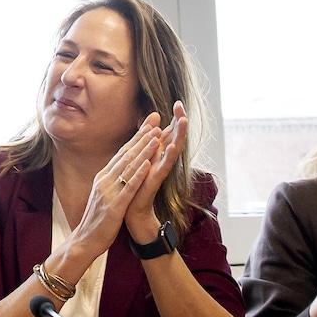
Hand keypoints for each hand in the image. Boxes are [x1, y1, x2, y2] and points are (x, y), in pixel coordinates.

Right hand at [52, 114, 164, 275]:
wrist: (85, 240)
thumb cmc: (97, 219)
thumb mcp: (103, 194)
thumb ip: (110, 180)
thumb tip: (119, 168)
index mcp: (102, 177)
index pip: (121, 153)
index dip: (136, 138)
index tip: (148, 125)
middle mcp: (104, 180)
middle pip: (126, 155)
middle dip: (142, 138)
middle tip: (155, 122)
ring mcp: (109, 192)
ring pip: (128, 167)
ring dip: (143, 151)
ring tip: (156, 137)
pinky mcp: (115, 205)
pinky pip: (128, 187)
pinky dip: (138, 174)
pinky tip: (148, 164)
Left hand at [124, 101, 186, 244]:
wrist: (134, 212)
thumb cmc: (137, 187)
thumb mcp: (142, 161)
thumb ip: (148, 144)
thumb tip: (153, 125)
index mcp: (157, 156)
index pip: (168, 134)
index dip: (174, 120)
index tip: (178, 103)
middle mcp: (161, 162)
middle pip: (174, 139)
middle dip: (179, 123)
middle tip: (183, 107)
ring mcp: (159, 171)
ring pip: (172, 150)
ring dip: (178, 135)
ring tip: (183, 121)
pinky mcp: (155, 182)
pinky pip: (163, 168)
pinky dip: (167, 157)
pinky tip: (172, 147)